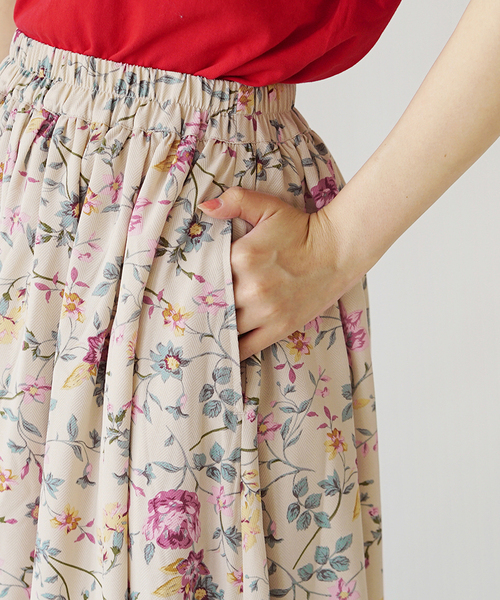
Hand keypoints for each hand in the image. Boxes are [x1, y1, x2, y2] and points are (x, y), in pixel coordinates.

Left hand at [198, 187, 356, 360]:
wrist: (338, 250)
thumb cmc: (301, 228)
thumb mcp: (268, 206)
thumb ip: (236, 201)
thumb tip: (206, 206)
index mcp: (243, 257)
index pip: (206, 273)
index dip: (195, 279)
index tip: (185, 284)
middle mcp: (251, 288)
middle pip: (212, 304)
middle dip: (200, 306)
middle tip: (186, 310)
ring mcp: (266, 312)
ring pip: (225, 328)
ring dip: (213, 328)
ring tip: (201, 329)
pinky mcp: (279, 328)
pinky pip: (245, 347)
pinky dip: (231, 350)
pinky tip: (221, 347)